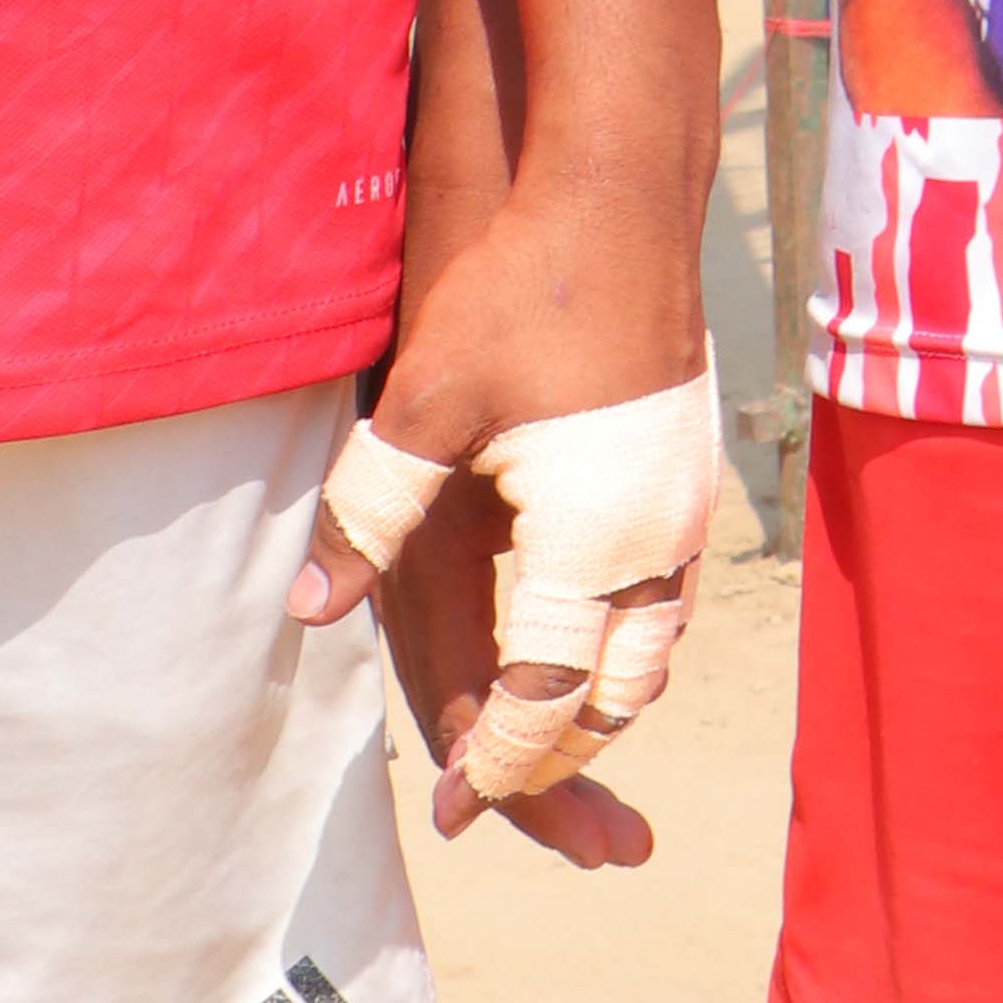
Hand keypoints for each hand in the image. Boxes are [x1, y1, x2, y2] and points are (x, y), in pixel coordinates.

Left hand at [290, 178, 709, 865]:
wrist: (620, 192)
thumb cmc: (521, 289)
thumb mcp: (428, 405)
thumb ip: (371, 513)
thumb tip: (307, 608)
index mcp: (592, 544)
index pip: (544, 698)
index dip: (498, 765)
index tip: (454, 810)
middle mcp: (655, 543)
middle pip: (611, 697)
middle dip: (553, 757)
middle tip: (491, 792)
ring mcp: (687, 509)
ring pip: (651, 652)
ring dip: (595, 702)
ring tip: (537, 733)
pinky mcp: (694, 473)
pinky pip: (666, 598)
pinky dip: (624, 643)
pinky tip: (582, 630)